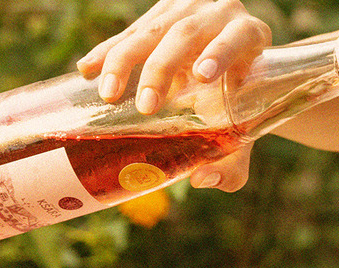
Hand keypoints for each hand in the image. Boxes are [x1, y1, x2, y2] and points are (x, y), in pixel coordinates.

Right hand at [76, 0, 268, 191]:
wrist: (232, 73)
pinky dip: (108, 51)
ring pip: (153, 29)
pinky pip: (131, 31)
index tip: (202, 77)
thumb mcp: (245, 133)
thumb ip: (232, 164)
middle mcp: (221, 14)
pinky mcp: (161, 13)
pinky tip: (88, 69)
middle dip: (162, 68)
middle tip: (147, 106)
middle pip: (188, 33)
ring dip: (125, 60)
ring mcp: (188, 9)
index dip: (220, 52)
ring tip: (108, 94)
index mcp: (250, 37)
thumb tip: (202, 179)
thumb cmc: (242, 108)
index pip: (237, 38)